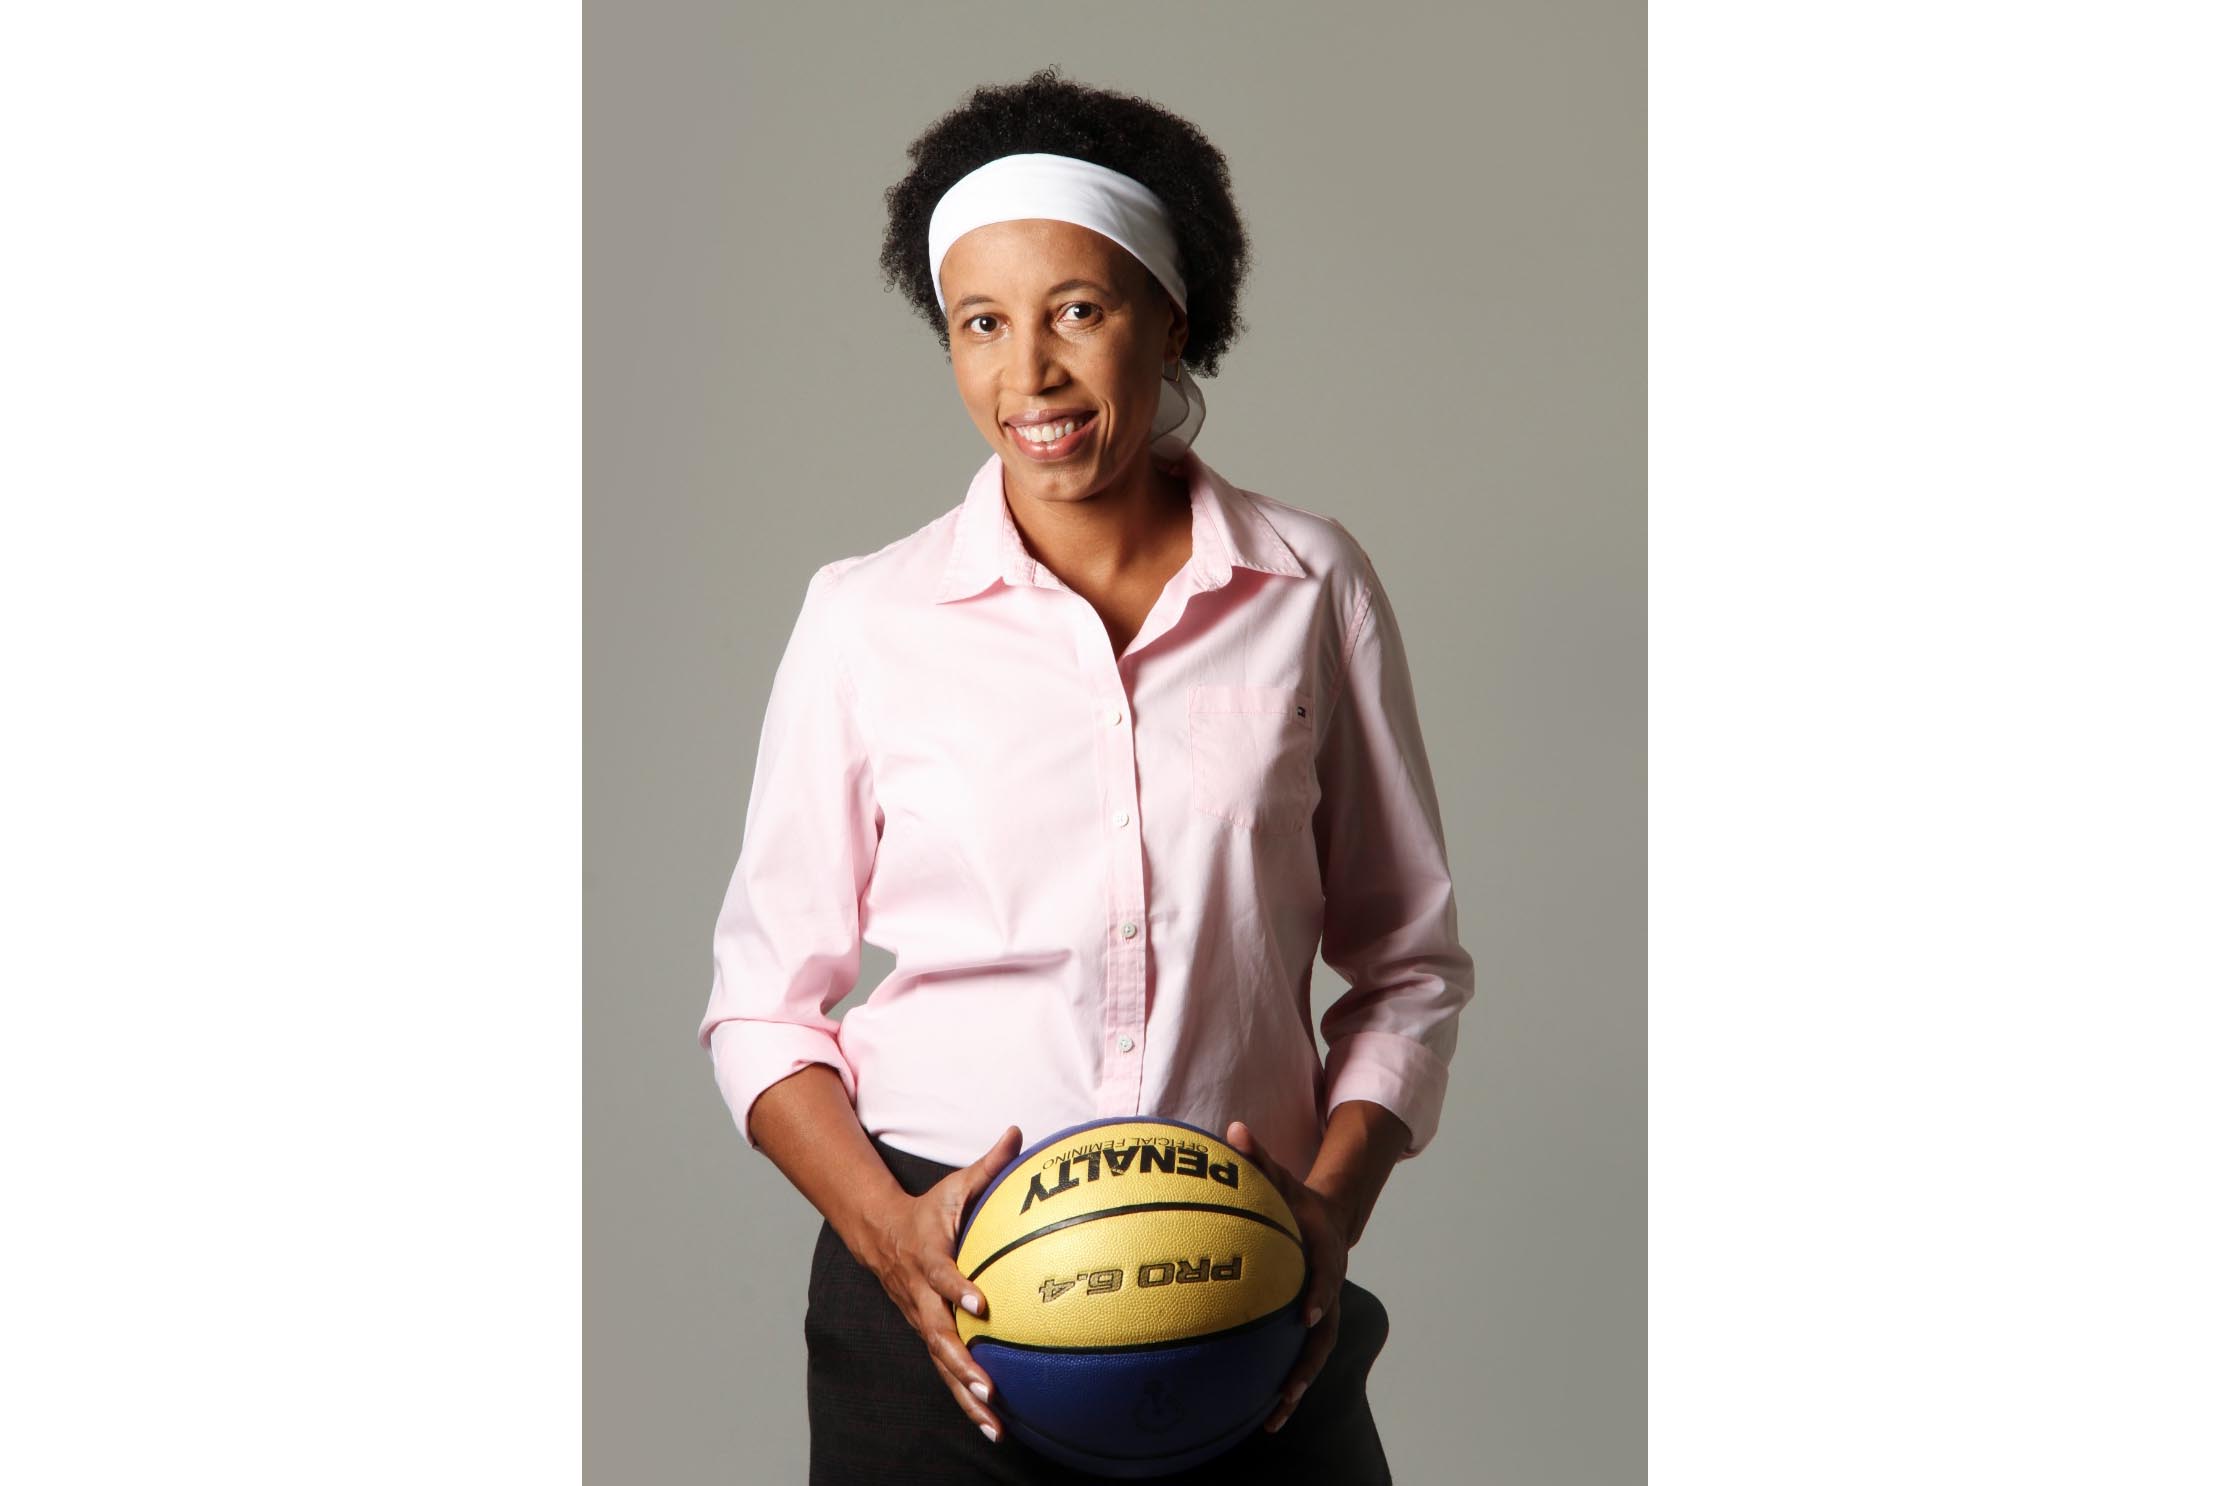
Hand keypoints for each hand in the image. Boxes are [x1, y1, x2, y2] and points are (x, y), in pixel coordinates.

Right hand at [860, 1123, 1024, 1443]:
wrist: (880, 1235)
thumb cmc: (928, 1210)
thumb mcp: (954, 1185)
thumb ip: (988, 1163)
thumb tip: (1018, 1130)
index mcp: (928, 1257)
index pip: (941, 1274)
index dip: (958, 1288)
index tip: (981, 1303)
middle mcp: (921, 1297)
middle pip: (939, 1335)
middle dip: (961, 1363)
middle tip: (988, 1384)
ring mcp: (923, 1321)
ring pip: (942, 1364)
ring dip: (965, 1394)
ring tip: (993, 1420)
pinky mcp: (929, 1337)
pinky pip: (947, 1372)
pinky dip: (966, 1400)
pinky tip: (992, 1426)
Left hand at [1225, 1119, 1348, 1433]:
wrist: (1328, 1220)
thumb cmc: (1297, 1200)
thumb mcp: (1282, 1175)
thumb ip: (1258, 1156)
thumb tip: (1233, 1128)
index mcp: (1324, 1254)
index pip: (1325, 1276)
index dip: (1319, 1294)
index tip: (1305, 1314)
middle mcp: (1327, 1289)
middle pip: (1324, 1331)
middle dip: (1307, 1362)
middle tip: (1287, 1389)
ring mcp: (1321, 1312)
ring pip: (1314, 1356)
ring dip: (1296, 1387)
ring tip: (1272, 1419)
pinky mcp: (1307, 1327)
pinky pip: (1298, 1358)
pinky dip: (1284, 1385)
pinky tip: (1259, 1414)